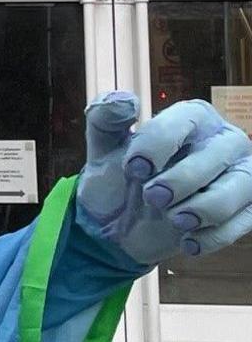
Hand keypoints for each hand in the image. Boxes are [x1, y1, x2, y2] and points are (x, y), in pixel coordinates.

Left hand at [77, 92, 251, 263]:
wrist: (122, 225)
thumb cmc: (121, 178)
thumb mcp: (103, 148)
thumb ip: (105, 118)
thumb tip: (125, 100)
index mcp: (192, 117)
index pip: (186, 119)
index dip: (159, 144)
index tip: (135, 169)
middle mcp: (224, 140)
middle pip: (217, 153)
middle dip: (181, 180)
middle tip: (152, 197)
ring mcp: (242, 174)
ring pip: (241, 186)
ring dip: (204, 208)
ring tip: (174, 220)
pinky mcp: (246, 209)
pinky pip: (245, 220)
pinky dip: (214, 236)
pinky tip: (187, 241)